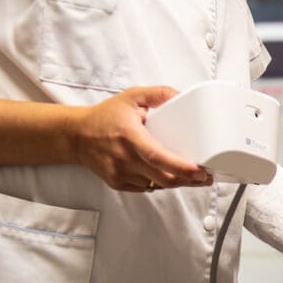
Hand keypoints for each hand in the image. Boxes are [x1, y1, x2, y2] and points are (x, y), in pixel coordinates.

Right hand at [71, 86, 212, 191]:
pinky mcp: (118, 183)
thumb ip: (157, 94)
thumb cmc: (105, 116)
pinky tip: (168, 175)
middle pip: (163, 178)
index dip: (181, 167)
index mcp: (130, 137)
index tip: (199, 171)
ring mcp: (120, 174)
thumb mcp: (131, 97)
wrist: (76, 135)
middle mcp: (124, 158)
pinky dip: (160, 183)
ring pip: (157, 185)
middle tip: (205, 176)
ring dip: (176, 182)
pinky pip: (146, 188)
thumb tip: (180, 95)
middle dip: (188, 180)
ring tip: (191, 176)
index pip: (158, 157)